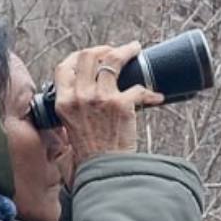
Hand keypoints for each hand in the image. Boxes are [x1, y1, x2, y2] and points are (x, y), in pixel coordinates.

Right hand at [52, 41, 164, 165]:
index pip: (64, 67)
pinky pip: (139, 89)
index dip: (78, 56)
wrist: (103, 172)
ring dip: (127, 50)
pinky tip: (157, 97)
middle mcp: (80, 96)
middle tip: (115, 51)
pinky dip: (151, 93)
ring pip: (113, 59)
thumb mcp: (69, 129)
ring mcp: (101, 98)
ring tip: (135, 49)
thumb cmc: (90, 155)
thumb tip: (85, 100)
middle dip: (103, 48)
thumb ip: (73, 111)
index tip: (91, 56)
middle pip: (88, 55)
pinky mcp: (122, 105)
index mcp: (64, 101)